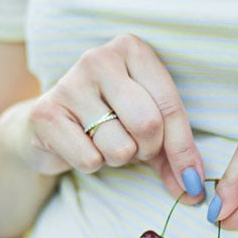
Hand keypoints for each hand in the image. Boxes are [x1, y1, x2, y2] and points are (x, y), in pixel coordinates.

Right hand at [14, 34, 205, 201]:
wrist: (47, 127)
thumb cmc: (107, 121)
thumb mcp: (147, 128)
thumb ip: (173, 152)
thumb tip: (193, 188)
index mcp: (131, 49)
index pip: (170, 105)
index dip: (183, 149)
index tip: (191, 180)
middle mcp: (99, 59)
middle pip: (148, 124)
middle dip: (147, 150)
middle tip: (135, 148)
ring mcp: (69, 83)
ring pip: (119, 147)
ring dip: (117, 158)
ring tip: (102, 142)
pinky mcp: (44, 113)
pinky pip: (90, 159)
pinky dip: (91, 164)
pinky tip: (79, 146)